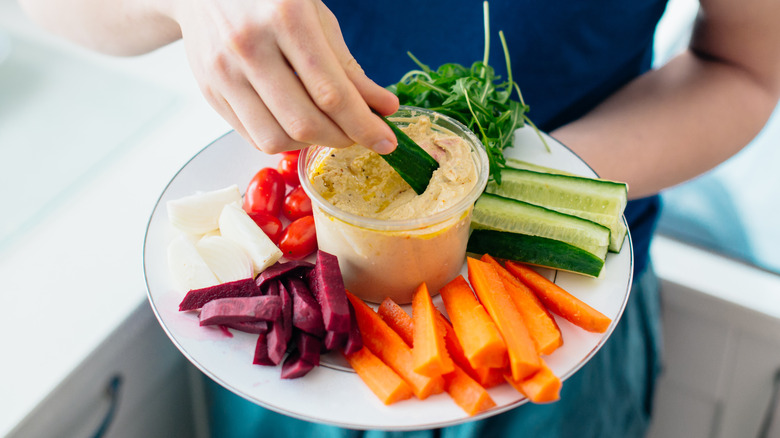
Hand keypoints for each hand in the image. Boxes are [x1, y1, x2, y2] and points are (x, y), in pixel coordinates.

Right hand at [173, 0, 398, 153]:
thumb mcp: (317, 18)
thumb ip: (349, 67)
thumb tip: (383, 108)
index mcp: (285, 17)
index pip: (332, 93)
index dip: (364, 125)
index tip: (386, 141)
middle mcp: (249, 46)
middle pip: (304, 123)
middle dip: (343, 139)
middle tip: (361, 136)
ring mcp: (224, 72)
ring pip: (276, 138)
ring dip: (312, 144)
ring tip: (328, 127)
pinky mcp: (210, 92)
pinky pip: (253, 136)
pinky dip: (284, 139)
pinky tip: (298, 123)